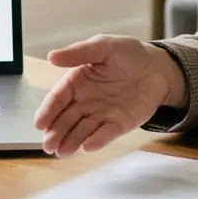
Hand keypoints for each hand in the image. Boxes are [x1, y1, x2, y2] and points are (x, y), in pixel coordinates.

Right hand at [35, 36, 185, 155]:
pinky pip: (105, 134)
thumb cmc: (129, 54)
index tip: (39, 124)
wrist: (158, 68)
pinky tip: (86, 147)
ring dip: (71, 141)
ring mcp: (101, 115)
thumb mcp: (104, 46)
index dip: (48, 111)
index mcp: (77, 82)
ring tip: (62, 152)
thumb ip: (79, 52)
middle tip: (48, 145)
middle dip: (56, 133)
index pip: (58, 98)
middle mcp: (85, 101)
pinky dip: (96, 141)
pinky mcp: (118, 125)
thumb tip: (51, 56)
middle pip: (66, 119)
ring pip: (82, 130)